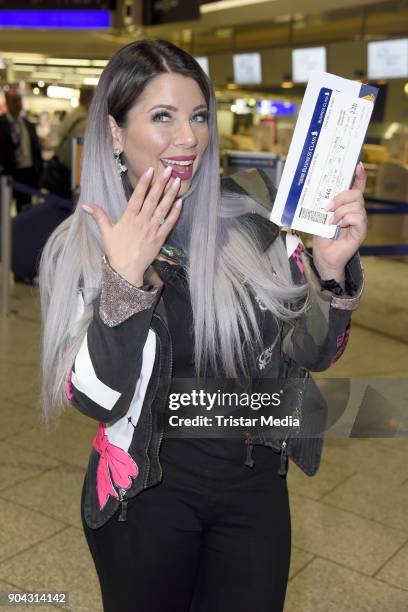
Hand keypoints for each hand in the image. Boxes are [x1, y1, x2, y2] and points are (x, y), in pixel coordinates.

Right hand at [81, 165, 181, 285]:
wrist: (126, 270)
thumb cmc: (115, 251)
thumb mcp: (105, 232)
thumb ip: (98, 216)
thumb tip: (85, 205)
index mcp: (128, 218)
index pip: (137, 196)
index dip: (144, 182)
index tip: (150, 170)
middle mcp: (141, 221)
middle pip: (152, 199)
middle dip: (161, 183)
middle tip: (168, 169)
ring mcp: (152, 230)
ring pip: (162, 209)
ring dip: (170, 194)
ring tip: (177, 181)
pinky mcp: (160, 239)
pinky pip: (169, 224)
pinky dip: (175, 213)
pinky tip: (180, 202)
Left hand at [312, 162, 367, 280]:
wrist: (324, 256)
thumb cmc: (321, 238)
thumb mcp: (320, 217)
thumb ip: (324, 206)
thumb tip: (321, 194)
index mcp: (346, 206)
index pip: (356, 187)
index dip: (359, 176)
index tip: (357, 164)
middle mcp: (355, 211)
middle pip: (356, 194)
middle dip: (341, 197)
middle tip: (327, 207)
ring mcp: (359, 221)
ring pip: (356, 204)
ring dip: (340, 211)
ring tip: (331, 221)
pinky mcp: (361, 231)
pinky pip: (358, 217)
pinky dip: (346, 219)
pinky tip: (338, 225)